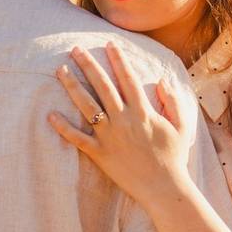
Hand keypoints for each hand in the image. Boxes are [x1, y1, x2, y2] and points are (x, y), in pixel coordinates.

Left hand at [48, 43, 196, 206]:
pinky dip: (63, 128)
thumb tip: (162, 81)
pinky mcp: (100, 154)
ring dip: (72, 87)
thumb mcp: (181, 126)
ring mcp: (110, 137)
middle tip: (75, 49)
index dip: (118, 59)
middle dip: (88, 65)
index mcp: (143, 112)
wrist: (164, 188)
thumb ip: (172, 101)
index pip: (128, 79)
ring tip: (60, 71)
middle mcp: (124, 120)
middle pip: (102, 86)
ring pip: (87, 106)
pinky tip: (50, 115)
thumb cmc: (174, 157)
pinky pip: (78, 139)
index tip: (109, 43)